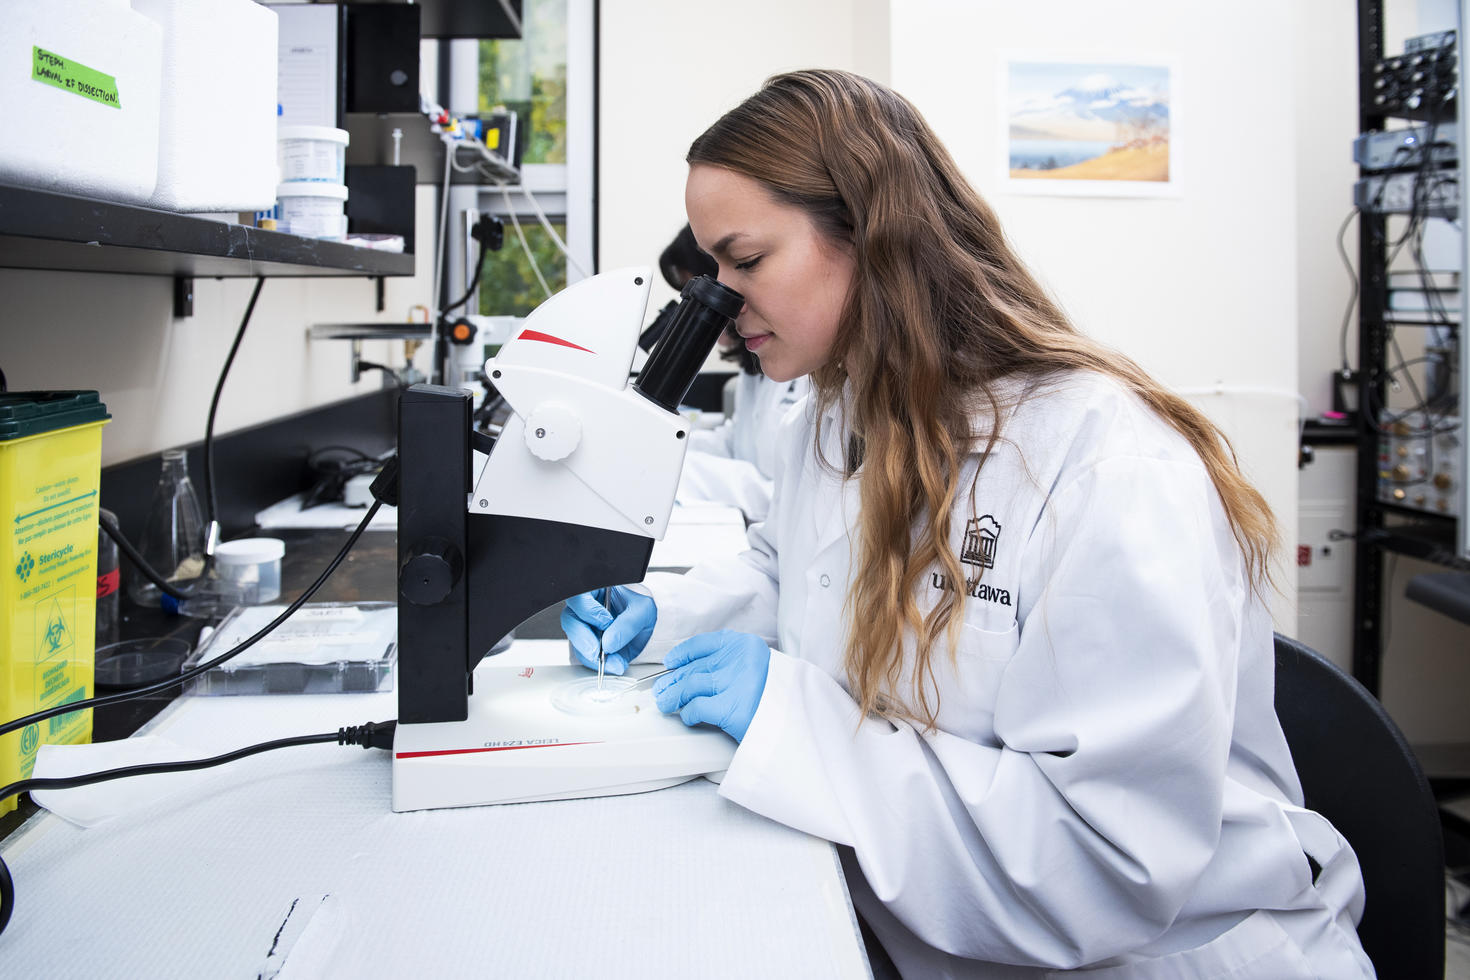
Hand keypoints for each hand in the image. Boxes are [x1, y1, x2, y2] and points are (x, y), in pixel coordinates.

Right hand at [560, 586, 656, 674]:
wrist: (642, 622)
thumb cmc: (639, 608)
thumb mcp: (643, 610)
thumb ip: (628, 624)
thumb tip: (608, 644)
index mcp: (594, 590)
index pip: (579, 597)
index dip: (588, 611)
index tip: (606, 623)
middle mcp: (583, 608)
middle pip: (570, 620)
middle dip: (584, 639)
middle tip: (599, 652)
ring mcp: (582, 626)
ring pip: (573, 640)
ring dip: (590, 654)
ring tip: (611, 661)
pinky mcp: (585, 644)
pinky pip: (581, 655)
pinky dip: (595, 663)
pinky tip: (611, 664)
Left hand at [653, 630, 770, 741]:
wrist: (802, 722)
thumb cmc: (778, 698)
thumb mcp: (759, 668)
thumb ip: (730, 665)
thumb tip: (691, 672)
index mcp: (747, 645)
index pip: (705, 643)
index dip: (683, 654)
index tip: (671, 662)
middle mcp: (740, 659)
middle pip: (695, 668)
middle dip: (673, 680)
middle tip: (662, 689)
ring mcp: (736, 683)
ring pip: (690, 685)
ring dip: (674, 696)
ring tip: (666, 703)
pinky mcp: (731, 708)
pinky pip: (697, 707)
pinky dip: (689, 713)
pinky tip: (689, 717)